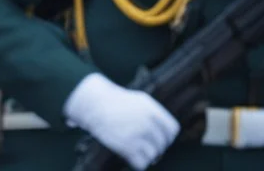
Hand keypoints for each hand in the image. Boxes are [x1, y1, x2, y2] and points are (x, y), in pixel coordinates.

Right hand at [64, 73, 178, 169]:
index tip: (157, 138)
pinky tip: (129, 155)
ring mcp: (137, 135)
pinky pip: (141, 164)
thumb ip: (156, 115)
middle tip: (142, 144)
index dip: (166, 136)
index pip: (172, 130)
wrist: (93, 103)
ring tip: (134, 149)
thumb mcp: (140, 101)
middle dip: (154, 147)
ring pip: (153, 155)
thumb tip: (168, 137)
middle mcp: (148, 123)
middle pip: (162, 145)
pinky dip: (137, 162)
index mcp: (153, 111)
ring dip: (145, 155)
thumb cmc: (116, 102)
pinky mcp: (126, 147)